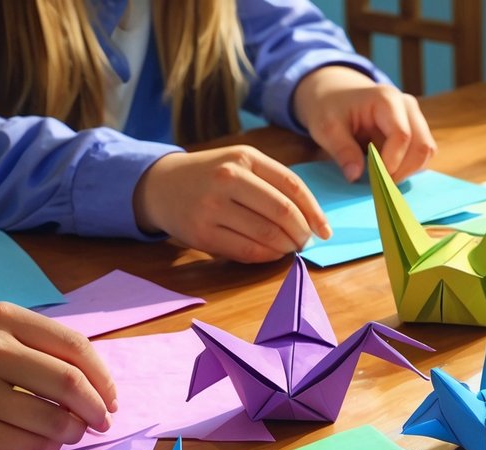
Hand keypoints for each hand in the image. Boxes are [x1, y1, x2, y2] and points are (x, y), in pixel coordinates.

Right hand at [133, 146, 331, 262]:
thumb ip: (274, 183)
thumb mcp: (240, 164)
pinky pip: (247, 250)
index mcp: (244, 157)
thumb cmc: (211, 176)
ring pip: (267, 234)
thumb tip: (312, 220)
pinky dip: (267, 256)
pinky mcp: (202, 233)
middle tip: (305, 242)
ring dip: (286, 247)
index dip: (314, 212)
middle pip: (282, 212)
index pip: (292, 186)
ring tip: (289, 248)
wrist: (160, 185)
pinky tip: (271, 253)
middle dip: (302, 233)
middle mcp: (228, 178)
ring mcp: (212, 206)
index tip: (325, 231)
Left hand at [293, 65, 436, 181]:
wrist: (335, 95)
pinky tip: (387, 171)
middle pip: (422, 146)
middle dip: (402, 171)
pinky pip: (422, 155)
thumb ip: (342, 150)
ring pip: (426, 152)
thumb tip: (355, 177)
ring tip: (382, 178)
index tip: (373, 180)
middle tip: (379, 186)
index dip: (391, 162)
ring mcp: (415, 117)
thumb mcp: (326, 127)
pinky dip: (409, 168)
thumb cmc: (329, 108)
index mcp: (386, 99)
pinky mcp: (416, 130)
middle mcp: (407, 106)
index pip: (402, 136)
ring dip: (408, 171)